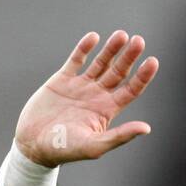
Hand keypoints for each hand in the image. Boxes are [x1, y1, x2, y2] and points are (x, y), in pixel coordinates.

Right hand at [14, 30, 158, 165]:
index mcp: (107, 110)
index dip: (142, 76)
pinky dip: (85, 48)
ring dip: (111, 49)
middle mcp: (97, 96)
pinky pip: (76, 59)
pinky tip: (94, 37)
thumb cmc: (65, 150)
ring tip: (122, 35)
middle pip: (118, 72)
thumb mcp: (95, 145)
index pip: (131, 90)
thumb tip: (146, 128)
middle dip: (129, 57)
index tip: (152, 61)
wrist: (33, 144)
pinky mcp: (62, 79)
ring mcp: (80, 86)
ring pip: (100, 62)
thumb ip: (120, 136)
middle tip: (139, 41)